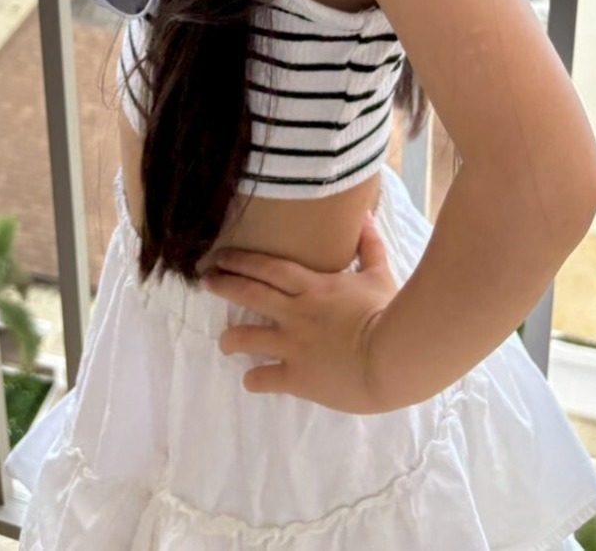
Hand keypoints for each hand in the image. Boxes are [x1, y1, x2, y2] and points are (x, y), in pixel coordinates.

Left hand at [201, 213, 397, 414]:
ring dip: (231, 338)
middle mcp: (295, 313)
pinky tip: (250, 379)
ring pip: (249, 337)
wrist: (390, 359)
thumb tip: (366, 217)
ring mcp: (293, 346)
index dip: (242, 260)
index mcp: (312, 286)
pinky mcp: (297, 377)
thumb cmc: (386, 314)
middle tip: (205, 280)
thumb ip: (369, 247)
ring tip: (223, 341)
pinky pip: (265, 377)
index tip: (222, 256)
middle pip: (250, 293)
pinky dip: (254, 378)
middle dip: (225, 285)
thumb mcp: (379, 275)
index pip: (268, 267)